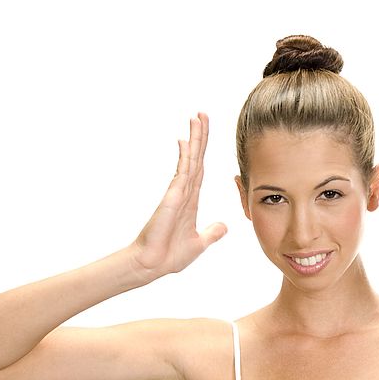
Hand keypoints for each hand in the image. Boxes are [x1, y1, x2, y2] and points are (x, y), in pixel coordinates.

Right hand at [130, 112, 226, 280]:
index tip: (204, 131)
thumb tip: (224, 226)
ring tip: (196, 118)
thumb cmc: (170, 256)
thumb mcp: (199, 244)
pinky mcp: (172, 198)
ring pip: (190, 161)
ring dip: (194, 139)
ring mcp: (178, 193)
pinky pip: (182, 174)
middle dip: (199, 136)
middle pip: (195, 158)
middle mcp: (185, 192)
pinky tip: (186, 142)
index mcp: (191, 201)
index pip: (200, 169)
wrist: (154, 265)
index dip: (203, 150)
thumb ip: (212, 233)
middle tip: (201, 114)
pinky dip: (185, 157)